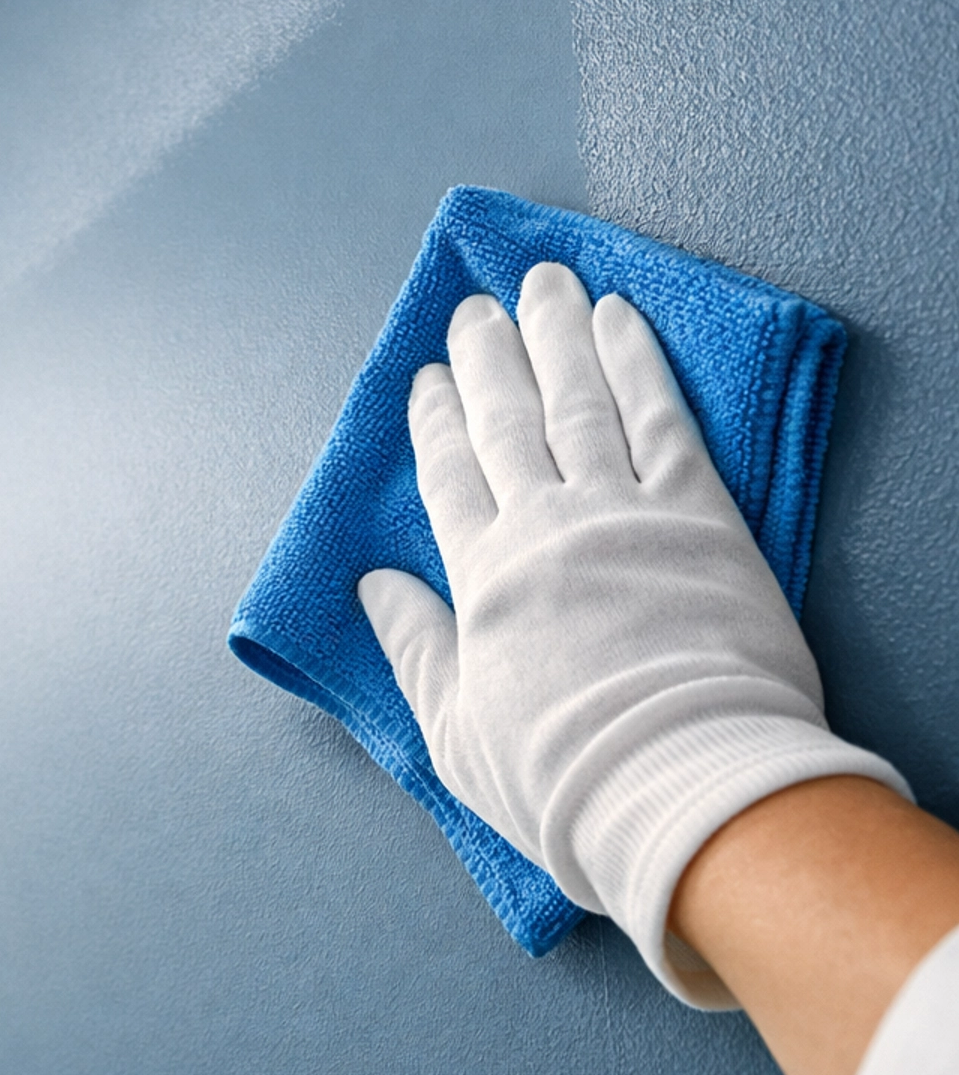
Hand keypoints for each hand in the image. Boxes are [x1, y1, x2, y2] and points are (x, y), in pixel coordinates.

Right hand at [359, 262, 906, 1002]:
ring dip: (558, 336)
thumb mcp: (459, 735)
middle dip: (488, 359)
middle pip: (508, 422)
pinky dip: (638, 362)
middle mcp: (546, 526)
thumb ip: (417, 648)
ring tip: (544, 286)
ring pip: (580, 401)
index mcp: (483, 578)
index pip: (450, 477)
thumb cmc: (565, 780)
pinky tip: (622, 319)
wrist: (683, 788)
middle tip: (475, 308)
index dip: (435, 421)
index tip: (426, 378)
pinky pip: (661, 416)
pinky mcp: (700, 514)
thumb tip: (374, 585)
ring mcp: (625, 512)